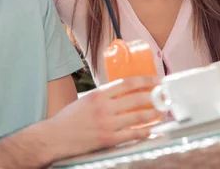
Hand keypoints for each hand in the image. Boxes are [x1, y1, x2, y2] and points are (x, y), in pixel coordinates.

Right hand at [42, 76, 160, 160]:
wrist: (54, 137)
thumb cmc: (69, 119)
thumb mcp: (85, 100)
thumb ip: (103, 97)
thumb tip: (123, 94)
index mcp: (98, 94)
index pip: (127, 83)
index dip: (145, 81)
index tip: (157, 81)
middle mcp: (104, 107)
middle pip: (136, 99)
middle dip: (155, 97)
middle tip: (165, 97)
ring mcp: (107, 124)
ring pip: (137, 117)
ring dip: (153, 114)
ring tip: (161, 112)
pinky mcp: (108, 139)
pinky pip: (132, 134)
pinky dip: (144, 131)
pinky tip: (151, 130)